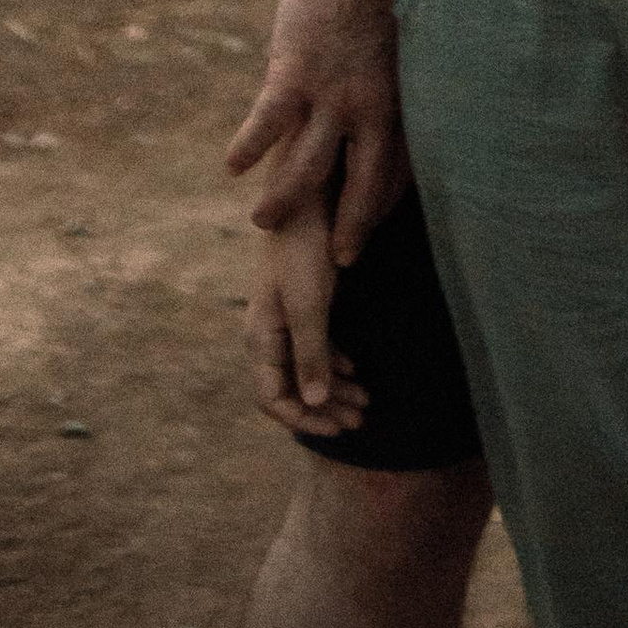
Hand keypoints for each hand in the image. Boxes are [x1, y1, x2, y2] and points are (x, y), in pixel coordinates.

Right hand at [223, 0, 411, 257]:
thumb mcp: (402, 35)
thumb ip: (392, 72)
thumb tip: (389, 90)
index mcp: (401, 96)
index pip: (399, 168)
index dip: (386, 203)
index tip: (374, 225)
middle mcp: (372, 105)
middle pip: (364, 184)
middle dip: (351, 226)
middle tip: (340, 260)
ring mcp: (333, 92)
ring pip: (307, 169)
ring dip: (284, 202)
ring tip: (263, 222)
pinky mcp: (294, 72)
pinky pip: (267, 126)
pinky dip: (248, 148)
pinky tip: (233, 167)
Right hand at [245, 205, 368, 439]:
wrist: (310, 198)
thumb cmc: (305, 251)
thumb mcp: (309, 305)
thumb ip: (311, 354)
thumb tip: (315, 402)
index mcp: (261, 338)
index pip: (273, 398)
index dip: (303, 419)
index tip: (337, 429)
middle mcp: (269, 333)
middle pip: (292, 388)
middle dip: (325, 408)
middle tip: (361, 420)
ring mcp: (286, 319)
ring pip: (308, 369)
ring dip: (335, 389)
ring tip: (366, 402)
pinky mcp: (305, 304)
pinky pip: (317, 347)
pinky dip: (336, 363)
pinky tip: (355, 370)